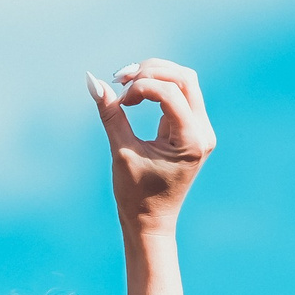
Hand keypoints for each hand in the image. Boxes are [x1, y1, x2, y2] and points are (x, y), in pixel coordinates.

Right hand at [92, 58, 217, 234]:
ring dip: (155, 75)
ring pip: (184, 82)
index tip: (121, 101)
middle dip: (151, 71)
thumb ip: (111, 115)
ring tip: (126, 83)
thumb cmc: (136, 195)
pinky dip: (158, 87)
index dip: (142, 87)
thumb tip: (92, 80)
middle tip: (121, 79)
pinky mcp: (191, 129)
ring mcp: (200, 130)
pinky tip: (136, 95)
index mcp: (191, 141)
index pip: (171, 93)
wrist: (151, 223)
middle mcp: (203, 133)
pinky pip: (181, 95)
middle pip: (184, 78)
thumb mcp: (121, 152)